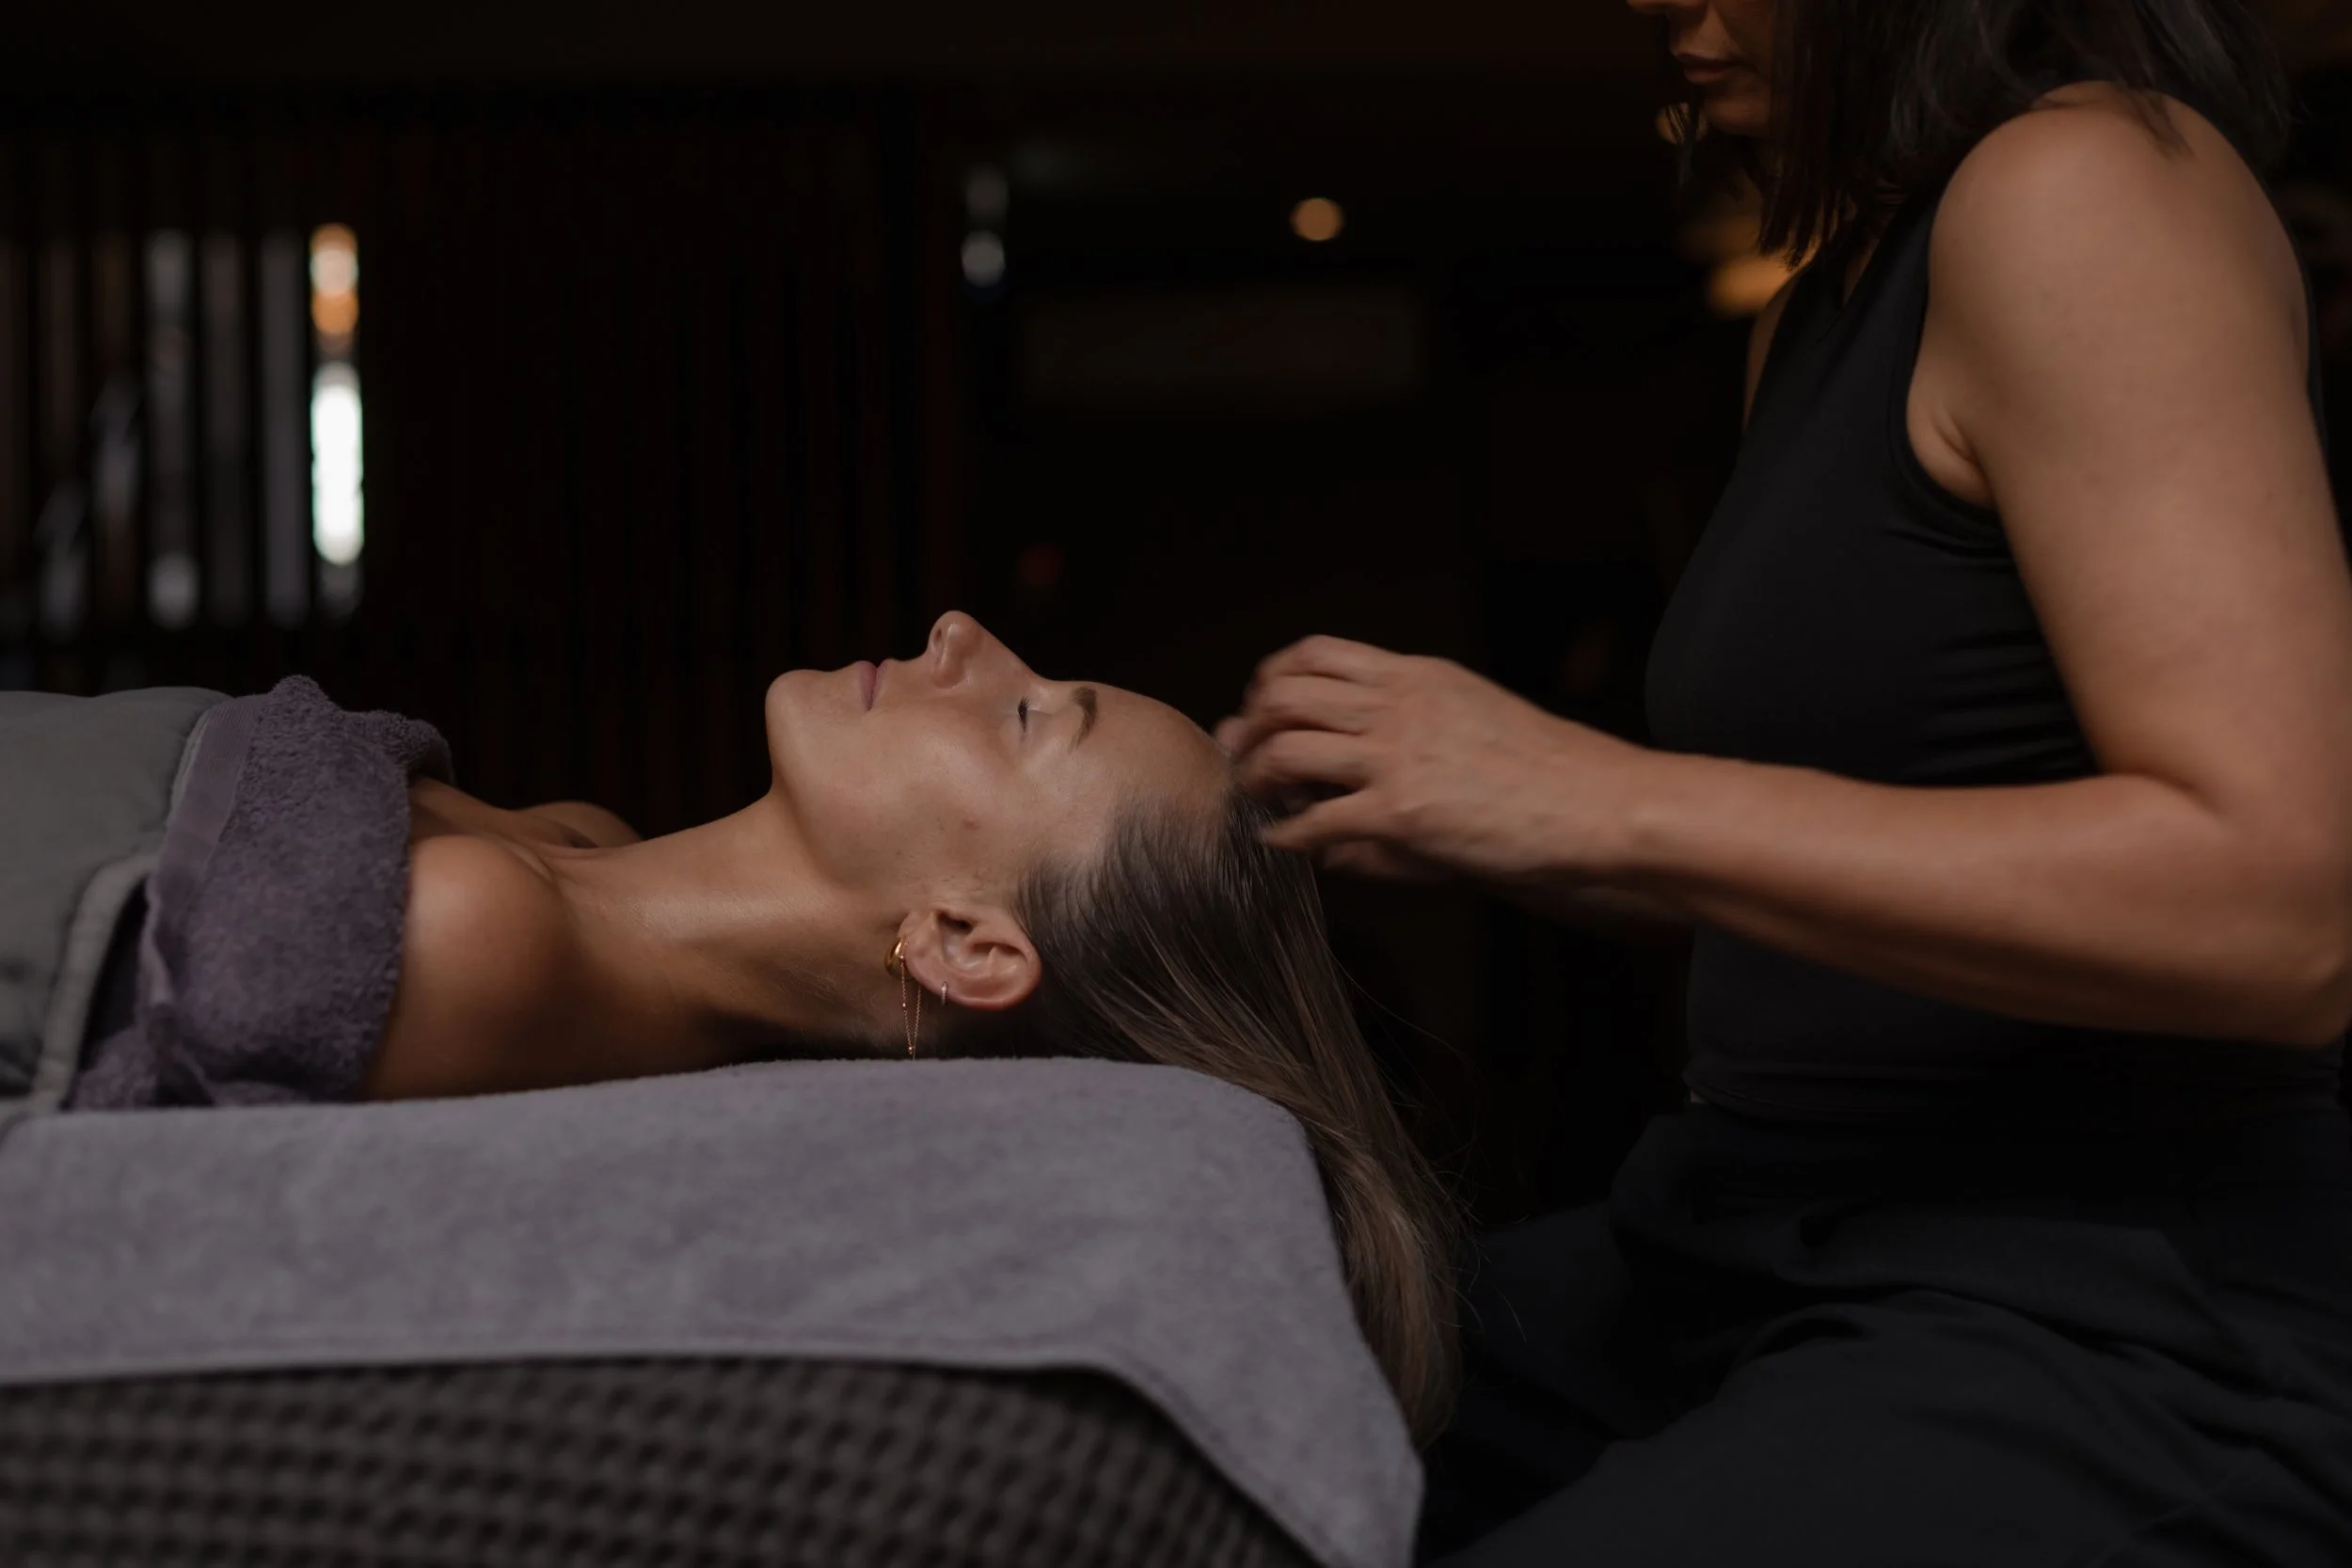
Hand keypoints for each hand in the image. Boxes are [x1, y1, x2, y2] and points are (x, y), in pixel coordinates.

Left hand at [1215, 636, 1653, 885]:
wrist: (1598, 805)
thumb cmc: (1551, 773)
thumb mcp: (1475, 725)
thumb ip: (1413, 730)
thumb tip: (1376, 743)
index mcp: (1419, 678)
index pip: (1319, 653)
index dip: (1274, 678)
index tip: (1263, 704)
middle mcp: (1400, 707)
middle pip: (1287, 694)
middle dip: (1253, 724)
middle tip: (1244, 753)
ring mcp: (1397, 758)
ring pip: (1286, 750)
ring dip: (1257, 777)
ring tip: (1257, 798)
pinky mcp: (1401, 814)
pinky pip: (1314, 821)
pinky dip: (1284, 835)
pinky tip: (1280, 844)